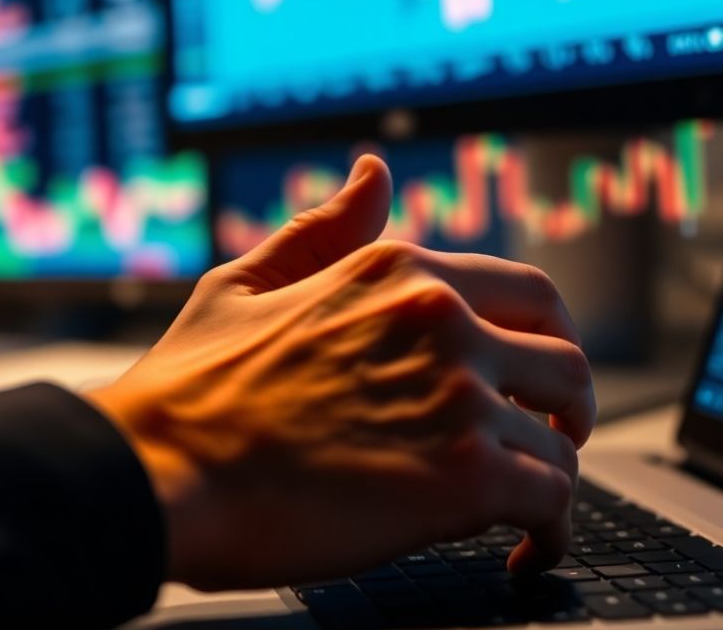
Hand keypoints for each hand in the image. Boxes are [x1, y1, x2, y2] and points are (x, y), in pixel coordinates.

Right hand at [87, 155, 594, 590]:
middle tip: (548, 443)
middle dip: (566, 409)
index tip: (534, 379)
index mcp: (396, 271)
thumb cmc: (186, 392)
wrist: (156, 473)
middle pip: (566, 362)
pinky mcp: (463, 474)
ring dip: (548, 480)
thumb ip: (322, 232)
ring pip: (562, 440)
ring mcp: (457, 393)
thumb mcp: (244, 285)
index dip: (545, 341)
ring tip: (524, 514)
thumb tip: (373, 172)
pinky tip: (523, 551)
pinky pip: (552, 501)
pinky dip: (550, 532)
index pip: (527, 293)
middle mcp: (441, 318)